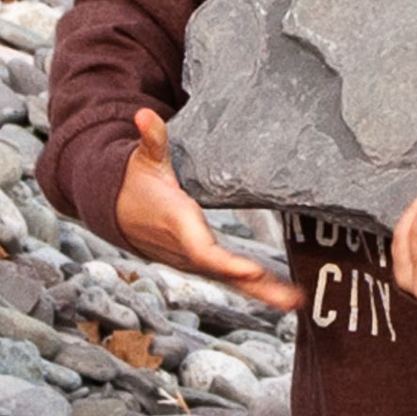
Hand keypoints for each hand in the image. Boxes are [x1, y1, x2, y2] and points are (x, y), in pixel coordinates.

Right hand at [114, 108, 300, 309]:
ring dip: (264, 293)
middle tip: (291, 300)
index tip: (253, 270)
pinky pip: (231, 279)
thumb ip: (151, 138)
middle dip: (257, 287)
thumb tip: (142, 114)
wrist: (119, 214)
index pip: (203, 250)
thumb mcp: (144, 159)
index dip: (227, 263)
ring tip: (297, 301)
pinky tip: (284, 295)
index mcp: (179, 223)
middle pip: (225, 275)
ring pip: (231, 282)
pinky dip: (256, 288)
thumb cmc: (137, 183)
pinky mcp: (203, 264)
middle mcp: (188, 250)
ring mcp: (195, 262)